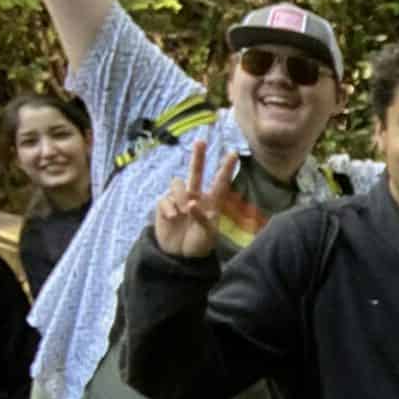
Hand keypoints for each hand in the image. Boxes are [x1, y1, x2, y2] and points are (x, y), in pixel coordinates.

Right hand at [150, 135, 231, 258]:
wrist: (180, 257)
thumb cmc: (199, 245)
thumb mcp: (207, 235)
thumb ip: (202, 218)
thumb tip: (190, 202)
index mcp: (211, 203)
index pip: (220, 182)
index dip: (226, 168)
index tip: (233, 153)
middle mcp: (195, 197)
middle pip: (195, 172)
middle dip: (198, 156)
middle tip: (200, 141)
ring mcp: (179, 200)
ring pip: (178, 183)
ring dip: (180, 195)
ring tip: (183, 211)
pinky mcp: (165, 206)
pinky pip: (165, 199)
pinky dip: (169, 207)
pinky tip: (173, 218)